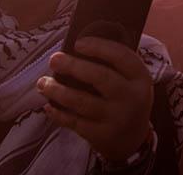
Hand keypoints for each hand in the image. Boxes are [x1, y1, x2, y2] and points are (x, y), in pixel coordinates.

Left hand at [37, 37, 153, 161]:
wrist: (132, 139)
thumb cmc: (125, 98)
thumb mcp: (131, 81)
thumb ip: (113, 64)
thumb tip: (77, 46)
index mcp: (140, 77)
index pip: (121, 56)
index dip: (99, 47)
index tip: (78, 43)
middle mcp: (131, 97)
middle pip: (100, 77)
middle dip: (73, 66)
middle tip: (54, 59)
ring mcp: (116, 118)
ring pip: (82, 101)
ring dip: (58, 90)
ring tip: (42, 83)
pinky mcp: (102, 135)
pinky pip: (75, 122)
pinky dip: (59, 113)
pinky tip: (49, 106)